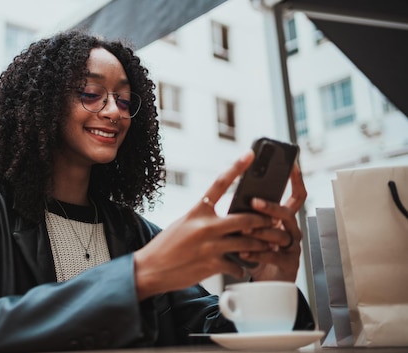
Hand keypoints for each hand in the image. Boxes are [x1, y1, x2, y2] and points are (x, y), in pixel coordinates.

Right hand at [134, 151, 274, 300]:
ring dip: (260, 245)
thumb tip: (224, 215)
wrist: (151, 269)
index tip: (250, 155)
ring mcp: (210, 246)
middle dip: (263, 220)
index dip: (237, 167)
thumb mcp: (183, 224)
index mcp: (197, 211)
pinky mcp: (212, 265)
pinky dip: (243, 268)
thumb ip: (203, 218)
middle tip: (274, 221)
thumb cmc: (166, 246)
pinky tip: (243, 268)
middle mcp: (205, 226)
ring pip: (247, 242)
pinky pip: (238, 266)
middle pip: (245, 218)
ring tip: (267, 246)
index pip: (220, 183)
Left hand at [239, 161, 306, 281]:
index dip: (297, 180)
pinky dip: (257, 253)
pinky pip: (274, 255)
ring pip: (280, 234)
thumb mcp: (252, 229)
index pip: (296, 196)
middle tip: (253, 202)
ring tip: (245, 231)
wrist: (265, 284)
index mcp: (285, 218)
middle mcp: (292, 230)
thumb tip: (234, 197)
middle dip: (270, 206)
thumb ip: (248, 214)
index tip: (292, 164)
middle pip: (287, 213)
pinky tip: (244, 252)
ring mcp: (292, 247)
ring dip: (261, 231)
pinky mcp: (288, 264)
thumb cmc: (256, 251)